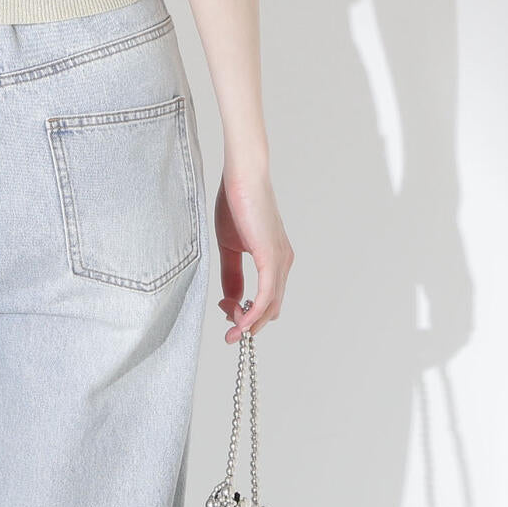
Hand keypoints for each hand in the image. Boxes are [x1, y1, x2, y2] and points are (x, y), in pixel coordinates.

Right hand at [214, 160, 292, 342]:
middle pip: (271, 309)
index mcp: (275, 258)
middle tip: (228, 329)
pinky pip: (266, 296)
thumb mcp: (229, 245)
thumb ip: (232, 273)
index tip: (224, 310)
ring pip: (270, 307)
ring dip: (250, 323)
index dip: (247, 313)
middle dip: (249, 324)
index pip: (267, 299)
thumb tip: (232, 300)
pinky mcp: (271, 258)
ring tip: (231, 330)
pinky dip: (253, 314)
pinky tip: (239, 322)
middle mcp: (283, 262)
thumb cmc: (235, 203)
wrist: (242, 176)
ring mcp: (280, 261)